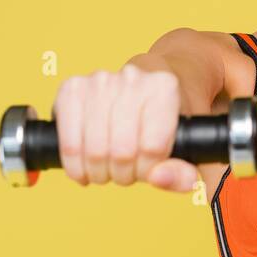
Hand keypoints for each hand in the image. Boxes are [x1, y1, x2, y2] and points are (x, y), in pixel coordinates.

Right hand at [51, 63, 199, 190]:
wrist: (141, 89)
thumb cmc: (164, 123)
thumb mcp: (186, 149)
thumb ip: (185, 173)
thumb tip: (159, 178)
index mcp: (164, 88)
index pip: (152, 149)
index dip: (148, 170)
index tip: (149, 168)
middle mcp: (131, 78)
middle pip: (122, 152)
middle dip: (124, 174)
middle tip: (127, 171)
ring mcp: (98, 81)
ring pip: (94, 152)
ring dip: (100, 173)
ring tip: (108, 169)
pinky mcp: (72, 89)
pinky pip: (69, 144)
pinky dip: (76, 166)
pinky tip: (85, 167)